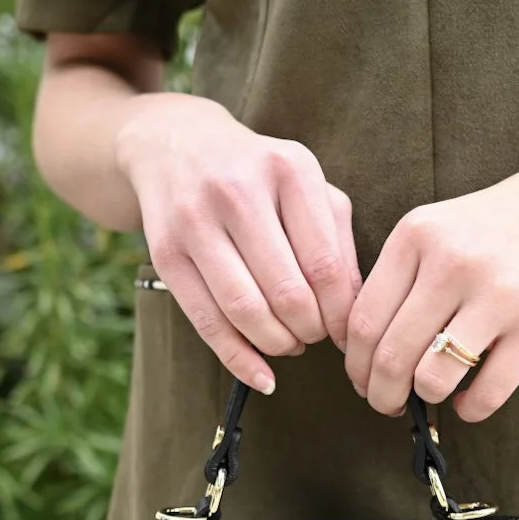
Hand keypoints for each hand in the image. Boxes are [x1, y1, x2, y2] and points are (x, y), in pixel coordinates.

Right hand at [114, 94, 360, 392]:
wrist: (175, 145)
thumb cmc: (257, 175)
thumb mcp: (306, 186)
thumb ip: (338, 241)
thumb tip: (353, 314)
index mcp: (289, 170)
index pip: (325, 265)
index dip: (340, 314)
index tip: (346, 334)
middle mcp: (239, 190)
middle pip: (287, 293)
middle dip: (309, 331)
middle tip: (314, 337)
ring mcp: (196, 220)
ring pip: (245, 311)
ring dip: (277, 344)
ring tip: (289, 344)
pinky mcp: (165, 252)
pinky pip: (206, 322)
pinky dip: (238, 359)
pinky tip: (262, 375)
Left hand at [344, 150, 518, 420]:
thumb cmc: (507, 220)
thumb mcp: (442, 225)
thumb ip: (402, 275)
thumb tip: (365, 348)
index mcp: (417, 235)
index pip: (363, 320)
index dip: (355, 364)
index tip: (362, 378)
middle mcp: (452, 263)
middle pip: (390, 358)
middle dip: (380, 395)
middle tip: (387, 403)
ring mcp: (497, 296)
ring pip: (431, 380)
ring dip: (422, 401)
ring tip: (429, 396)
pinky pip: (486, 394)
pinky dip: (469, 409)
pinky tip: (468, 398)